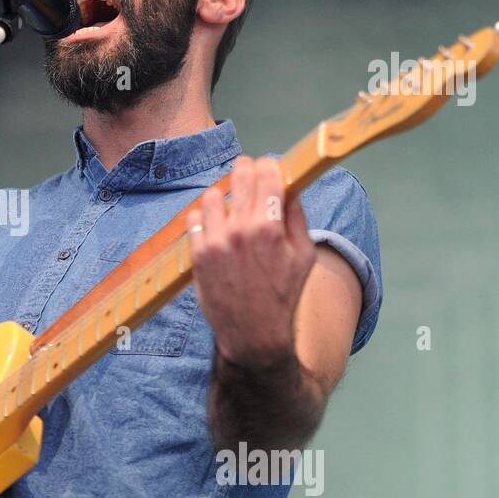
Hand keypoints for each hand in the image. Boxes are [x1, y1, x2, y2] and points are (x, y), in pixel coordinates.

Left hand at [187, 156, 316, 364]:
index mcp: (270, 227)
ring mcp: (216, 241)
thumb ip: (296, 217)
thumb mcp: (304, 256)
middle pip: (239, 176)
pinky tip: (214, 225)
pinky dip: (204, 217)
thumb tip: (289, 187)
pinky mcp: (198, 253)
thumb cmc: (283, 294)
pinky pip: (194, 218)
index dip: (268, 165)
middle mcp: (241, 230)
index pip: (267, 175)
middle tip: (246, 171)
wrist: (253, 331)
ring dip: (222, 195)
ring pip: (213, 195)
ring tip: (230, 206)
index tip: (267, 166)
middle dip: (245, 170)